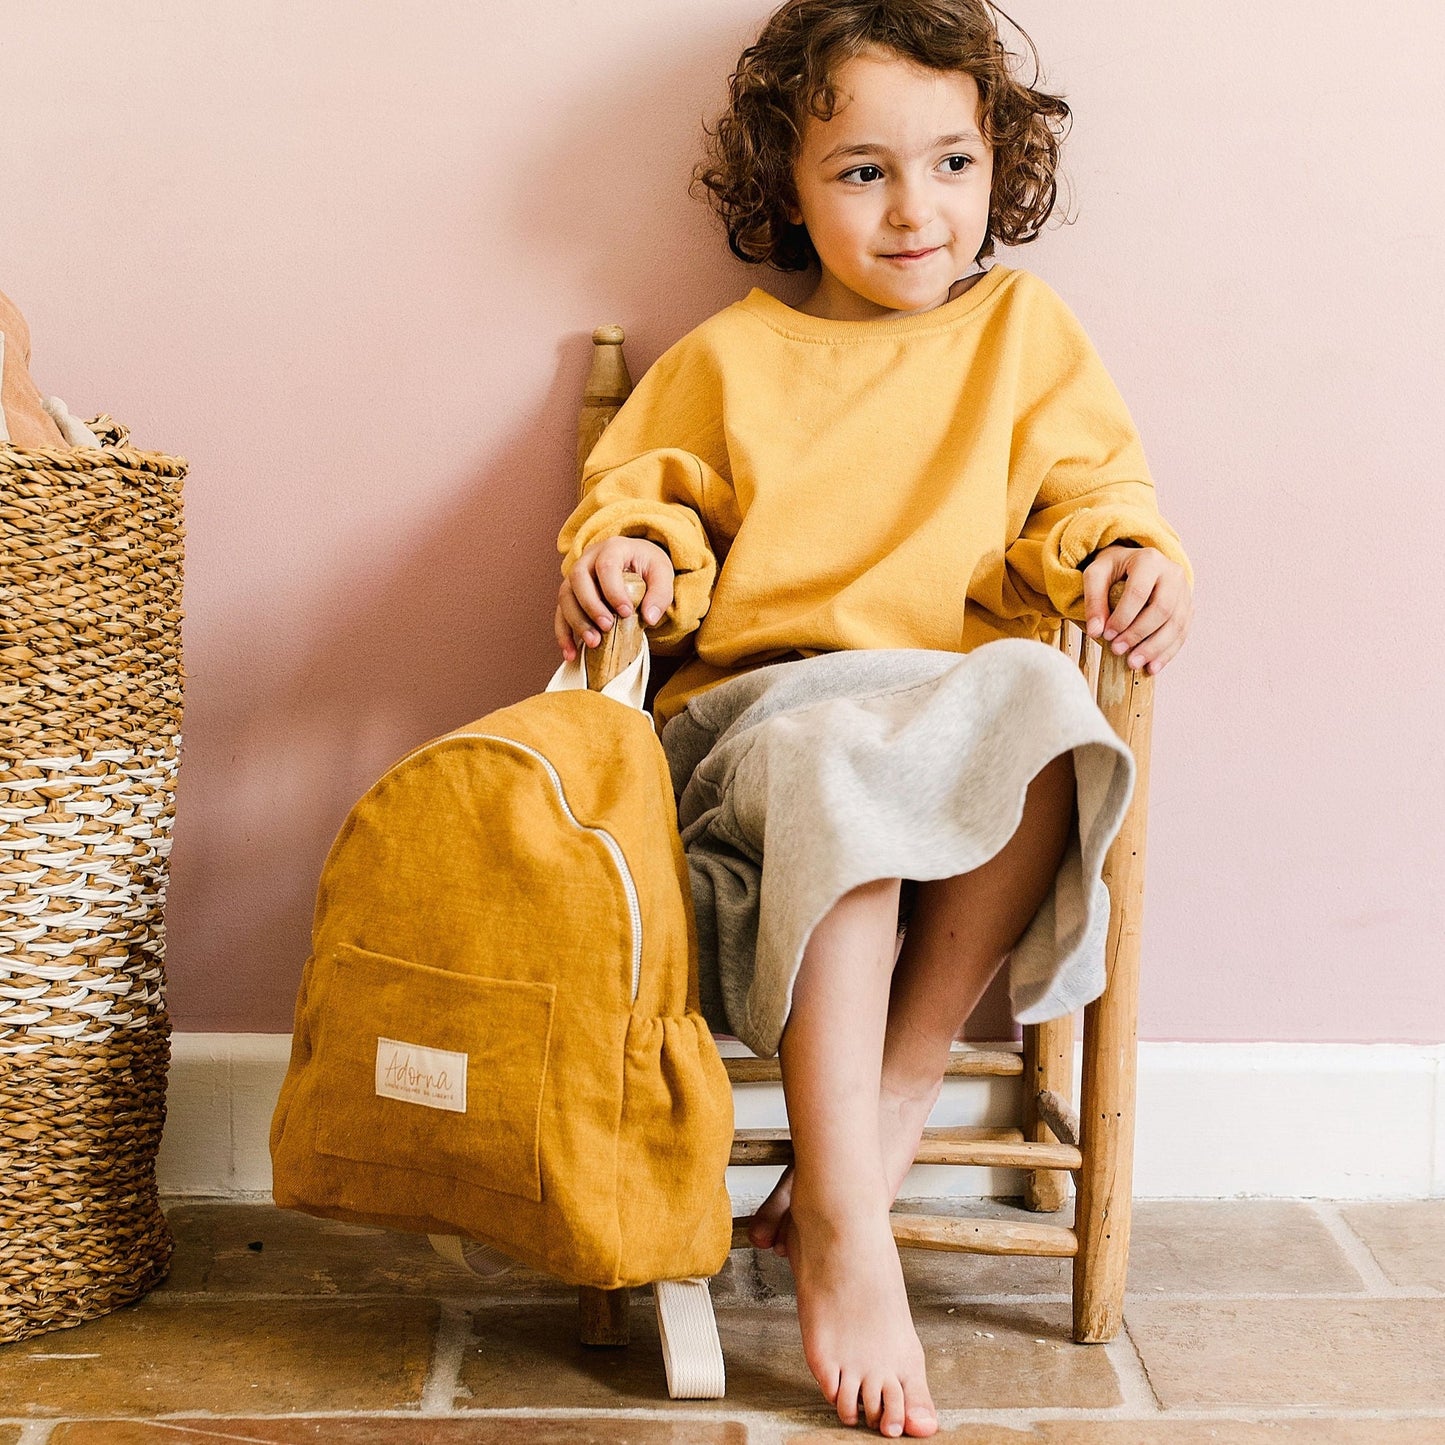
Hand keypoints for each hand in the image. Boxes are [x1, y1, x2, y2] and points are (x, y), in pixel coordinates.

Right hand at [555, 535, 674, 661]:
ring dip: (576, 622)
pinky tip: (570, 653)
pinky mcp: (570, 594)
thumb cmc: (647, 565)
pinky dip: (563, 634)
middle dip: (591, 606)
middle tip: (607, 627)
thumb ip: (660, 594)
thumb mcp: (662, 573)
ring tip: (594, 642)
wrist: (635, 559)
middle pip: (578, 579)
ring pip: (565, 596)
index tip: (625, 612)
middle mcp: (588, 559)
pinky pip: (560, 613)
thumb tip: (650, 618)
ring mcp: (575, 576)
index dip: (613, 591)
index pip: (606, 567)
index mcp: (612, 548)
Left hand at [1081, 544, 1191, 674]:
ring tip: (1134, 664)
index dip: (1123, 616)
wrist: (1136, 564)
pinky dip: (1167, 652)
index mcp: (1149, 560)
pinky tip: (1152, 667)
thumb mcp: (1096, 574)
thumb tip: (1095, 631)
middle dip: (1139, 634)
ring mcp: (1184, 591)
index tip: (1107, 634)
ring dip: (1155, 648)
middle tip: (1118, 651)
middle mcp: (1172, 573)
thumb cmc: (1114, 570)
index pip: (1139, 592)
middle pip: (1162, 609)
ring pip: (1176, 624)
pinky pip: (1182, 633)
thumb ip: (1093, 599)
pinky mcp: (1188, 607)